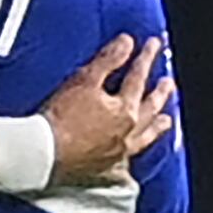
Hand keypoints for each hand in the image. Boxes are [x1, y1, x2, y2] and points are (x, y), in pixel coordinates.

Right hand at [42, 36, 175, 182]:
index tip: (153, 45)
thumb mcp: (84, 81)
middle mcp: (128, 132)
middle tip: (168, 84)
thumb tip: (127, 42)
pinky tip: (136, 158)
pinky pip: (129, 163)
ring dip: (157, 127)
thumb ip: (108, 60)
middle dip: (160, 93)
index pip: (138, 78)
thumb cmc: (61, 118)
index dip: (145, 58)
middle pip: (149, 109)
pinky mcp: (105, 169)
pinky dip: (136, 157)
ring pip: (146, 137)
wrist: (44, 154)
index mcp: (125, 110)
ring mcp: (119, 152)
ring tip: (166, 120)